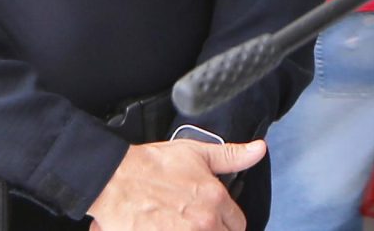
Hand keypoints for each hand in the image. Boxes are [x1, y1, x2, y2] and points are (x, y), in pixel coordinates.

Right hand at [85, 138, 262, 230]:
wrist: (115, 180)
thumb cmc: (151, 166)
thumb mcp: (195, 153)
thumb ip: (231, 155)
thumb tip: (258, 150)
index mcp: (215, 201)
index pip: (238, 224)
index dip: (226, 220)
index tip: (213, 216)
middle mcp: (204, 224)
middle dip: (213, 229)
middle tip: (193, 220)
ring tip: (179, 223)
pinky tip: (167, 227)